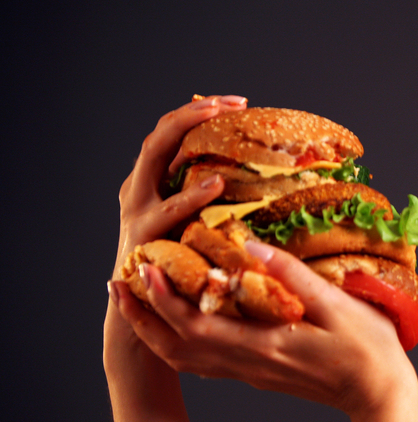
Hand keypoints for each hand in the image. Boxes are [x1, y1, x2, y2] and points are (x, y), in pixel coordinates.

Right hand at [104, 96, 247, 382]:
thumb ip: (222, 206)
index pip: (174, 134)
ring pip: (153, 160)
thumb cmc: (185, 273)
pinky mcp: (144, 240)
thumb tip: (275, 190)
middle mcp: (140, 191)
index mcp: (154, 185)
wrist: (147, 320)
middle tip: (228, 103)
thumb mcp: (201, 230)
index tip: (240, 101)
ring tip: (216, 122)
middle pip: (160, 135)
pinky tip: (217, 186)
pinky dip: (191, 197)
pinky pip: (166, 212)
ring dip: (183, 135)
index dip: (202, 112)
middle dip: (191, 114)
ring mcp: (138, 213)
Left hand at [108, 242, 417, 421]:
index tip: (146, 269)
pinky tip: (179, 324)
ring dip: (155, 330)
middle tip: (119, 283)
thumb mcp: (339, 305)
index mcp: (266, 346)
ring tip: (137, 301)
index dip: (164, 299)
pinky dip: (180, 343)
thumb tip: (251, 247)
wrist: (381, 396)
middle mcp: (250, 364)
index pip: (198, 327)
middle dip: (143, 315)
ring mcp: (252, 373)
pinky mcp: (259, 374)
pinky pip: (205, 363)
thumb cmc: (369, 350)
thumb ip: (293, 276)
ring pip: (186, 358)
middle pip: (178, 347)